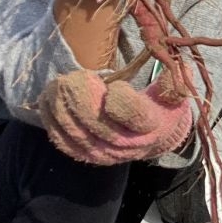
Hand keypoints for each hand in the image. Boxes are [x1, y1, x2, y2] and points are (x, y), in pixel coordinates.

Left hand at [37, 67, 193, 164]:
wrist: (153, 137)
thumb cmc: (161, 108)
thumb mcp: (173, 93)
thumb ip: (172, 80)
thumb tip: (173, 66)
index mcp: (150, 126)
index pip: (130, 112)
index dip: (118, 96)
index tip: (116, 84)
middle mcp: (126, 144)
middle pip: (95, 121)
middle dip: (79, 96)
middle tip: (72, 77)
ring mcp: (103, 153)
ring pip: (74, 130)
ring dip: (60, 105)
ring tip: (57, 84)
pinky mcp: (85, 155)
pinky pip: (62, 140)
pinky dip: (51, 119)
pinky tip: (48, 100)